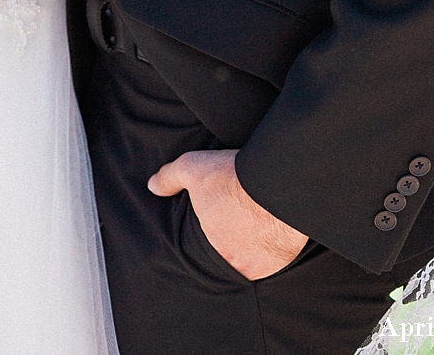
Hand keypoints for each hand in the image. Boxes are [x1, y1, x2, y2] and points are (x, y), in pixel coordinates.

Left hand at [148, 149, 307, 279]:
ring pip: (250, 262)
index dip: (209, 238)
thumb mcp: (193, 168)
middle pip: (228, 258)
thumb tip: (152, 186)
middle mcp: (233, 262)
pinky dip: (271, 252)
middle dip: (230, 245)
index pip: (204, 251)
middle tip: (235, 227)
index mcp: (210, 247)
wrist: (276, 182)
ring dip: (251, 250)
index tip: (215, 226)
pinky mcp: (281, 261)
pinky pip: (273, 262)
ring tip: (252, 231)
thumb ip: (170, 177)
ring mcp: (258, 265)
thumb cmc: (234, 178)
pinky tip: (270, 235)